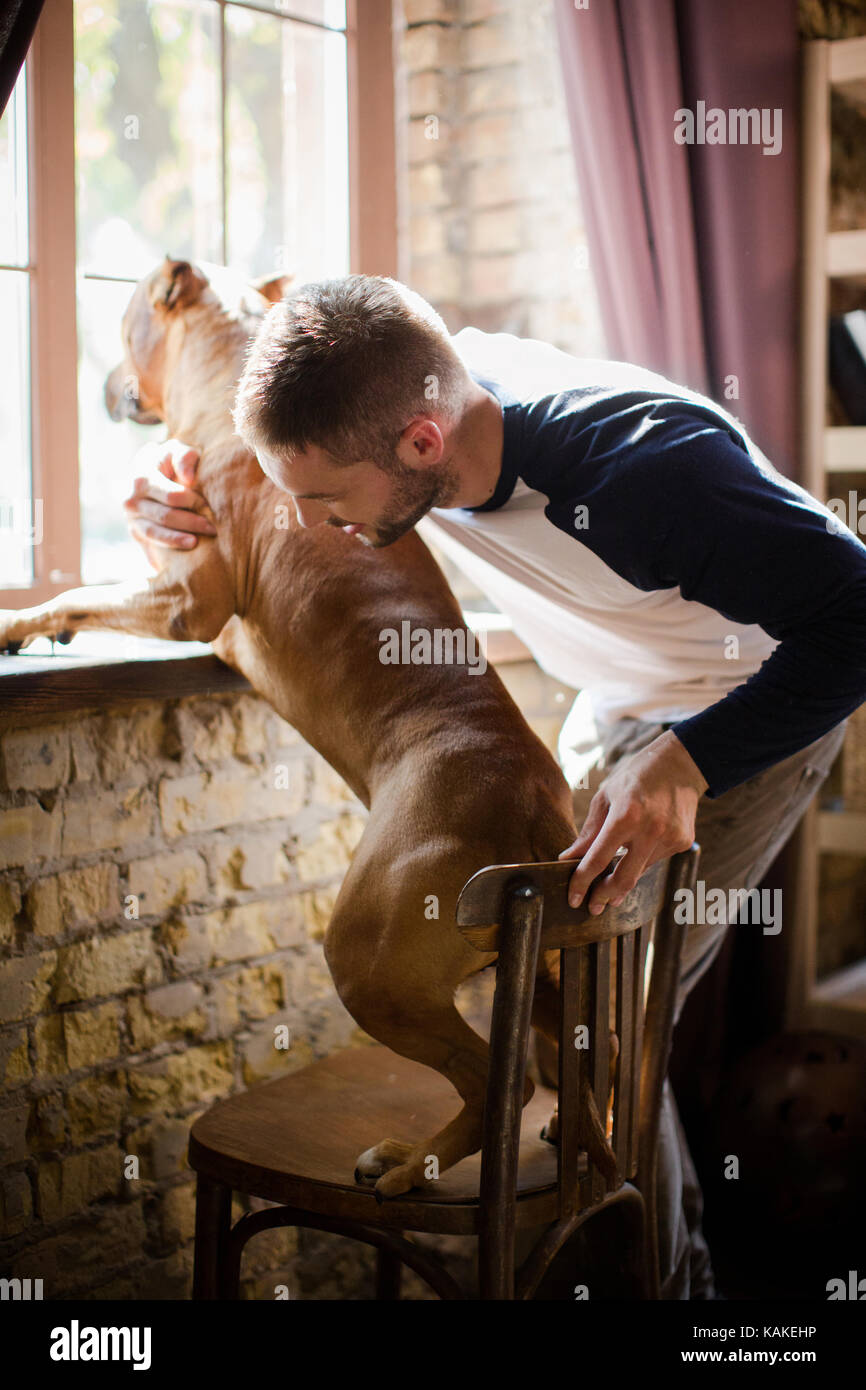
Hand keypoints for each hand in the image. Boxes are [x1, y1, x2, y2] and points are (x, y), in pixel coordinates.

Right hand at [123, 439, 215, 561]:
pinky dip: (167, 550)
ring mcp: (131, 519)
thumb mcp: (177, 450)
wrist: (149, 473)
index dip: (192, 502)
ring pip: (154, 533)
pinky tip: (184, 553)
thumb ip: (184, 456)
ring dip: (177, 540)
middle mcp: (131, 500)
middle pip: (164, 516)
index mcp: (141, 478)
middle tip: (212, 528)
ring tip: (196, 543)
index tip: (209, 505)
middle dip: (190, 523)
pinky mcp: (136, 534)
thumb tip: (189, 479)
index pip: (171, 496)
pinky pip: (151, 546)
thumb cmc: (170, 462)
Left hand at [558, 730, 706, 913]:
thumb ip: (589, 833)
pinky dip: (641, 861)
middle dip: (604, 896)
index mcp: (626, 816)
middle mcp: (650, 830)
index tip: (573, 898)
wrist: (680, 764)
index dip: (582, 883)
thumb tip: (569, 859)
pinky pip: (655, 861)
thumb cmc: (636, 777)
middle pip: (623, 879)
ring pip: (640, 872)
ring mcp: (670, 838)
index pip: (598, 860)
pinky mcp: (683, 842)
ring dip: (622, 878)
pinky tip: (638, 848)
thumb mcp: (606, 797)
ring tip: (609, 882)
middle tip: (593, 907)